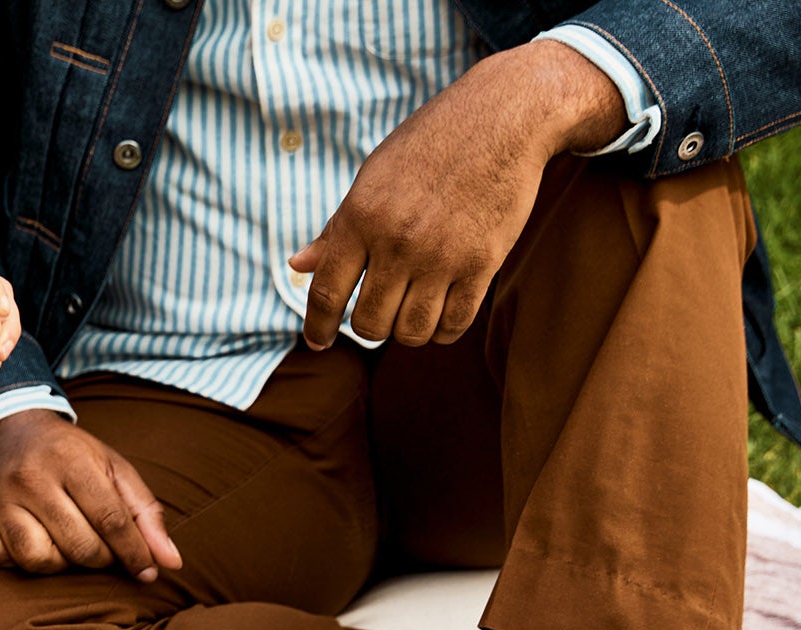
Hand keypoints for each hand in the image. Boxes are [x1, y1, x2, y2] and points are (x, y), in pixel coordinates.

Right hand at [0, 411, 181, 579]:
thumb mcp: (112, 468)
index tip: (146, 572)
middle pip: (79, 547)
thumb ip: (145, 513)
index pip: (111, 520)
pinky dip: (20, 562)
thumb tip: (170, 563)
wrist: (5, 430)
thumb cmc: (69, 455)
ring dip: (61, 563)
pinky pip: (2, 562)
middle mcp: (30, 478)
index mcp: (71, 460)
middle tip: (102, 549)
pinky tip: (33, 542)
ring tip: (67, 545)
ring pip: (39, 561)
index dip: (134, 553)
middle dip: (101, 558)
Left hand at [289, 41, 626, 349]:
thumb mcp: (373, 176)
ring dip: (406, 331)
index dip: (317, 326)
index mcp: (362, 217)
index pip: (326, 292)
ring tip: (409, 312)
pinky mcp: (482, 263)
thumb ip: (337, 228)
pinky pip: (454, 324)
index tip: (318, 342)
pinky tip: (440, 315)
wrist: (503, 116)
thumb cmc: (430, 144)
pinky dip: (443, 330)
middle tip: (378, 313)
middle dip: (368, 327)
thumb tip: (297, 267)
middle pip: (369, 323)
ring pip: (411, 332)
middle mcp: (398, 241)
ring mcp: (442, 255)